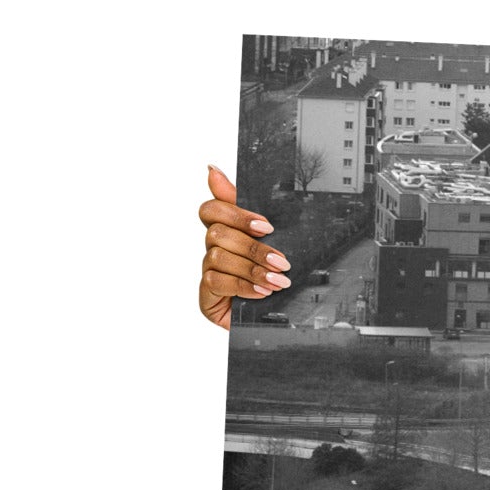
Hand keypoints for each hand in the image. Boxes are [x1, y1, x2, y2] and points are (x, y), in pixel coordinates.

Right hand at [198, 165, 287, 329]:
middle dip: (253, 248)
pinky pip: (216, 282)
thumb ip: (246, 208)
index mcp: (227, 232)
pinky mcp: (207, 296)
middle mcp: (213, 249)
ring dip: (252, 269)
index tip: (266, 226)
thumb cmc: (276, 277)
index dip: (236, 214)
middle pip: (218, 234)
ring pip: (218, 257)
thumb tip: (211, 169)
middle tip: (282, 261)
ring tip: (279, 282)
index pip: (212, 210)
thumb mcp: (273, 241)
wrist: (279, 321)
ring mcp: (209, 272)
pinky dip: (243, 286)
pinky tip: (262, 293)